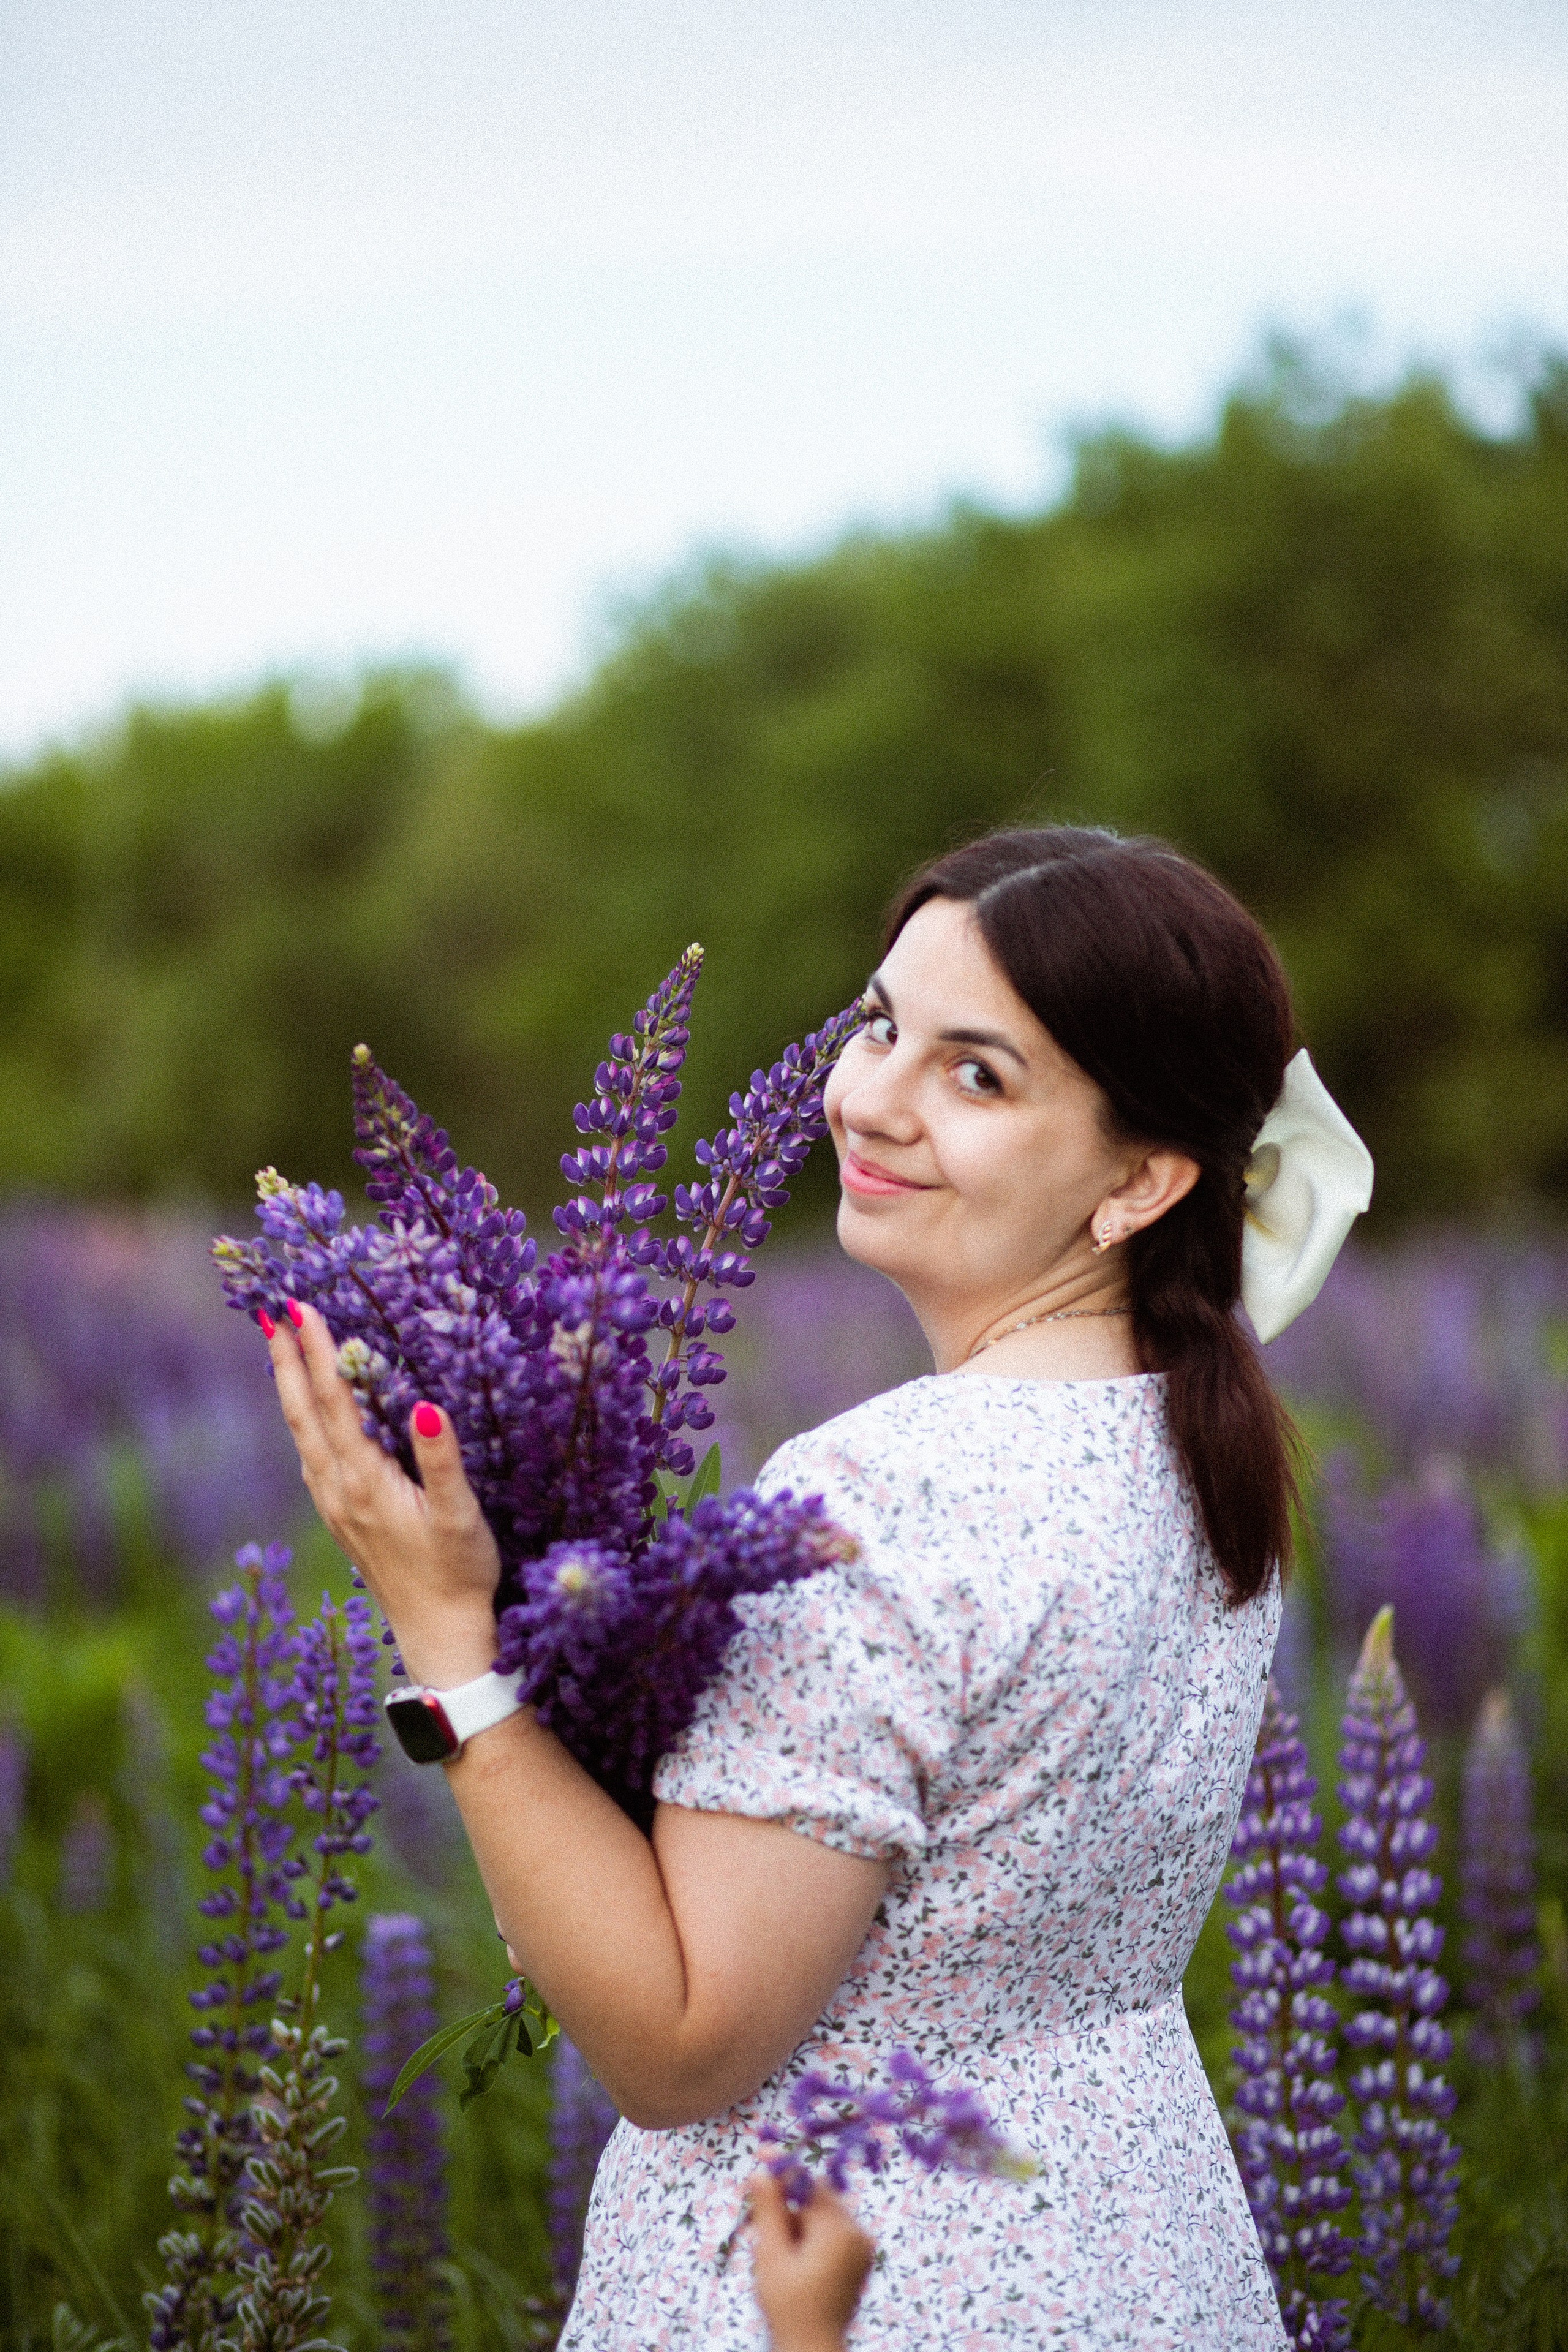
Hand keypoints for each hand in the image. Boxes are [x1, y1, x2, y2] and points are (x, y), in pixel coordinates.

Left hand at [268, 1301, 499, 1686]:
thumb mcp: (460, 1516)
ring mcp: (335, 1506)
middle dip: (287, 1359)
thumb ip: (441, 1460)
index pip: (333, 1403)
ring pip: (302, 1433)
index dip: (317, 1352)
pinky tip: (306, 1411)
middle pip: (302, 1412)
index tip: (301, 1308)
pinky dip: (304, 1418)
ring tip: (280, 1346)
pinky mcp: (342, 1518)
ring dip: (290, 1386)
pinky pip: (312, 1454)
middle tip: (270, 1311)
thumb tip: (425, 1405)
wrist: (441, 1636)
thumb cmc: (460, 1574)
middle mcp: (339, 1491)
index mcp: (365, 1483)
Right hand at [746, 2170, 873, 2351]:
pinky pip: (832, 2233)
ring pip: (823, 2216)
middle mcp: (859, 2234)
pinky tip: (791, 2256)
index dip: (784, 2169)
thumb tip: (760, 2170)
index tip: (761, 2153)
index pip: (810, 2184)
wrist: (813, 2351)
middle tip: (758, 2220)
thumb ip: (768, 2210)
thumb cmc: (789, 2307)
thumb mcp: (772, 2255)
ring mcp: (862, 2248)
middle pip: (817, 2199)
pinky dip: (810, 2235)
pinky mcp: (859, 2260)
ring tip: (773, 2247)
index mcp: (841, 2231)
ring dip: (796, 2221)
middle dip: (787, 2203)